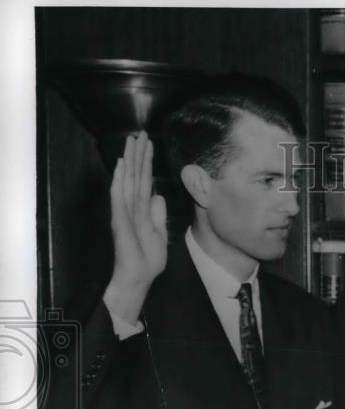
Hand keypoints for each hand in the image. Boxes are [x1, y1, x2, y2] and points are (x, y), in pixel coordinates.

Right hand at [106, 132, 167, 324]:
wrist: (139, 277)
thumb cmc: (147, 258)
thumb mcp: (160, 233)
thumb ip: (158, 214)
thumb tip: (158, 195)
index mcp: (142, 209)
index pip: (145, 180)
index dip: (146, 162)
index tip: (148, 143)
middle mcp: (132, 206)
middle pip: (135, 175)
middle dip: (138, 154)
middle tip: (140, 132)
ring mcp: (125, 211)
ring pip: (128, 180)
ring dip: (129, 160)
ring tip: (132, 140)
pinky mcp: (121, 220)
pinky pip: (119, 197)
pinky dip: (120, 180)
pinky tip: (121, 165)